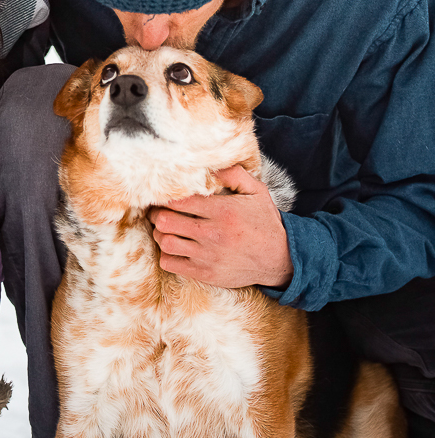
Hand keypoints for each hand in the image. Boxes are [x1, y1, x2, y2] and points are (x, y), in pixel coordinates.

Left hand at [149, 165, 292, 289]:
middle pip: (165, 220)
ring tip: (167, 228)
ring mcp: (208, 256)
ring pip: (165, 242)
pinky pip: (170, 263)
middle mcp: (213, 233)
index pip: (180, 200)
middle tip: (160, 210)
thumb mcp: (256, 192)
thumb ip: (233, 174)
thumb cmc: (264, 221)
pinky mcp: (206, 273)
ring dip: (160, 233)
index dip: (166, 196)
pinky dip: (167, 254)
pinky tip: (176, 247)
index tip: (165, 195)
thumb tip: (211, 164)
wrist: (280, 259)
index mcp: (223, 211)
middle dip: (157, 213)